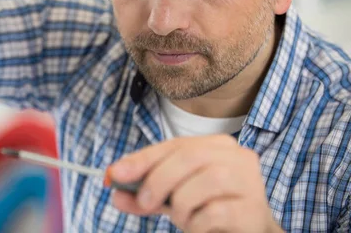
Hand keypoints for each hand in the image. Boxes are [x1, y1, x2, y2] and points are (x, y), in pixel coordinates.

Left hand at [108, 135, 281, 232]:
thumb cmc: (211, 209)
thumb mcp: (174, 197)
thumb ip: (147, 193)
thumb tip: (116, 191)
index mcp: (217, 145)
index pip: (174, 145)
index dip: (143, 159)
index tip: (116, 173)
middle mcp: (237, 156)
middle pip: (190, 157)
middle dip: (158, 179)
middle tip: (144, 202)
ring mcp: (249, 182)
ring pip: (205, 182)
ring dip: (182, 204)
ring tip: (182, 218)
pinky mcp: (252, 210)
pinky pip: (215, 212)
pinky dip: (196, 223)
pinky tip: (198, 227)